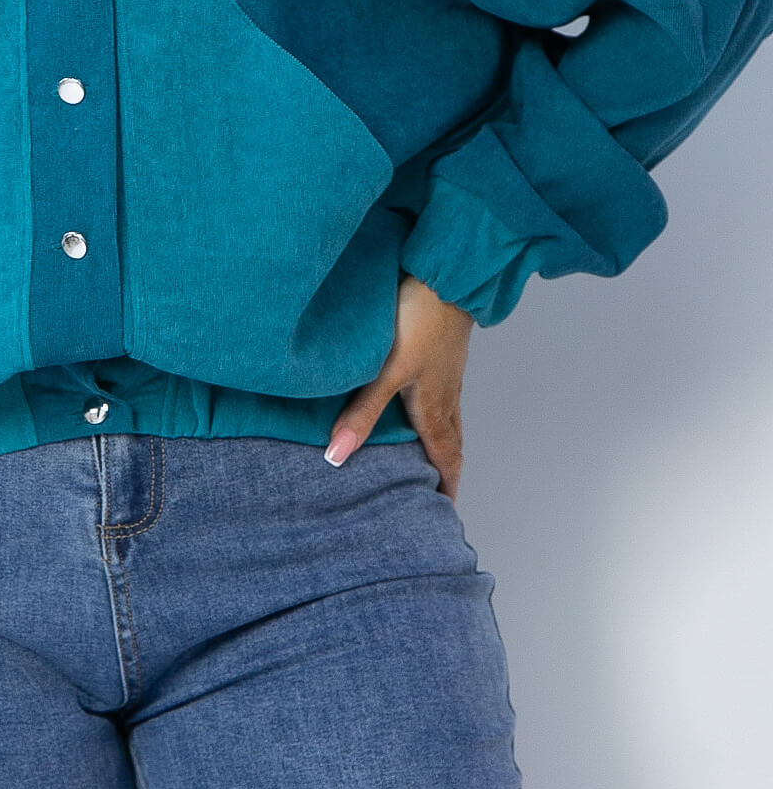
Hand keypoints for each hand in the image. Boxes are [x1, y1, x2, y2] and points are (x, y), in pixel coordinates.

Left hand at [324, 271, 474, 500]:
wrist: (445, 276)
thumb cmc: (420, 321)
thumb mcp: (387, 371)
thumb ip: (362, 413)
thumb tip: (337, 457)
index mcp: (434, 407)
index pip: (445, 458)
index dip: (445, 486)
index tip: (444, 512)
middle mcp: (445, 396)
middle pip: (451, 443)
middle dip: (446, 470)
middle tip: (439, 493)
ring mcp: (447, 373)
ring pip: (449, 418)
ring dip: (444, 443)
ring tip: (432, 458)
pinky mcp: (443, 353)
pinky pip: (445, 395)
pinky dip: (439, 413)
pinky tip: (425, 404)